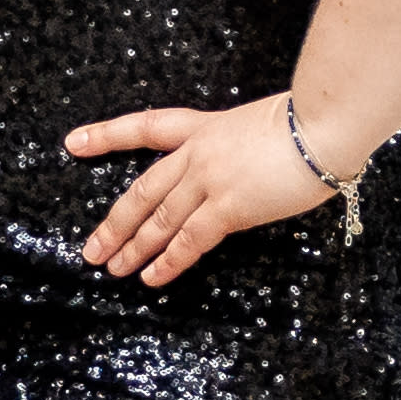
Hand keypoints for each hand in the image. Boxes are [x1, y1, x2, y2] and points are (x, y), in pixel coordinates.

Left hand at [69, 95, 348, 289]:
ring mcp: (210, 179)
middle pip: (143, 190)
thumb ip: (243, 147)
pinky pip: (189, 239)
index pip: (145, 127)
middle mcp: (199, 152)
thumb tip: (244, 171)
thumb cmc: (312, 121)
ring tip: (112, 269)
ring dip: (133, 248)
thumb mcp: (264, 124)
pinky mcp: (230, 206)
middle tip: (91, 248)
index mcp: (204, 127)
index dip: (107, 136)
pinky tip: (150, 278)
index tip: (74, 142)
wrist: (326, 122)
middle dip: (115, 223)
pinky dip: (168, 262)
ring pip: (159, 219)